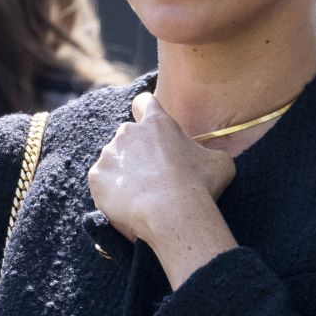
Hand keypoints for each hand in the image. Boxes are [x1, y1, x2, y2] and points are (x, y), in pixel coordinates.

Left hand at [88, 93, 234, 247]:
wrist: (173, 213)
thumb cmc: (199, 184)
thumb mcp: (219, 162)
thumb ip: (208, 152)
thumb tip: (210, 157)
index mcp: (157, 122)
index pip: (144, 102)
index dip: (146, 111)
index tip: (151, 127)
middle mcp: (129, 132)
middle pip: (129, 135)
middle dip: (138, 151)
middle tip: (154, 174)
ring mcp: (109, 154)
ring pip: (114, 160)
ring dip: (124, 173)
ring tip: (143, 195)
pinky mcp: (96, 177)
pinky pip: (102, 182)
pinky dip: (112, 192)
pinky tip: (130, 205)